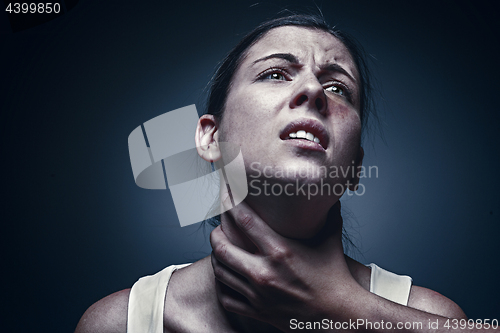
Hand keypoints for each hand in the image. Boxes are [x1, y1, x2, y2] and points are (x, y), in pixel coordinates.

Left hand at [210, 198, 360, 330]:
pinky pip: (226, 297)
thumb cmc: (334, 277)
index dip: (231, 203)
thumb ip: (328, 216)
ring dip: (216, 256)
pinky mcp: (257, 311)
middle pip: (222, 247)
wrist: (337, 315)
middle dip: (215, 233)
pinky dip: (221, 285)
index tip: (227, 194)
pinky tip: (226, 276)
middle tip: (218, 228)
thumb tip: (332, 194)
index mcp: (280, 250)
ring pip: (220, 271)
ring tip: (219, 249)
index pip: (244, 220)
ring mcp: (258, 293)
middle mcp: (264, 272)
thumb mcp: (330, 240)